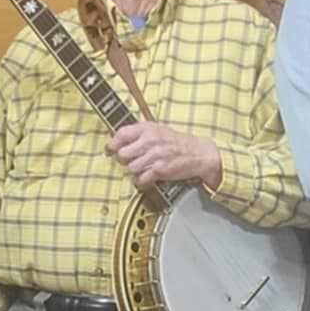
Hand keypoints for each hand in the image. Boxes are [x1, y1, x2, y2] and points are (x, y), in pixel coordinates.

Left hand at [107, 122, 221, 187]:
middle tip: (131, 161)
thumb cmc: (176, 142)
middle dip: (124, 160)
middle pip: (122, 154)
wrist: (199, 153)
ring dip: (134, 172)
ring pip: (130, 168)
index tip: (110, 150)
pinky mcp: (160, 170)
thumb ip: (139, 132)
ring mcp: (155, 155)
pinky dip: (142, 181)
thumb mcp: (158, 129)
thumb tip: (117, 138)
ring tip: (142, 169)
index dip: (112, 144)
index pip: (120, 134)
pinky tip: (147, 177)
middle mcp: (150, 140)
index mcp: (147, 128)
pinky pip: (141, 179)